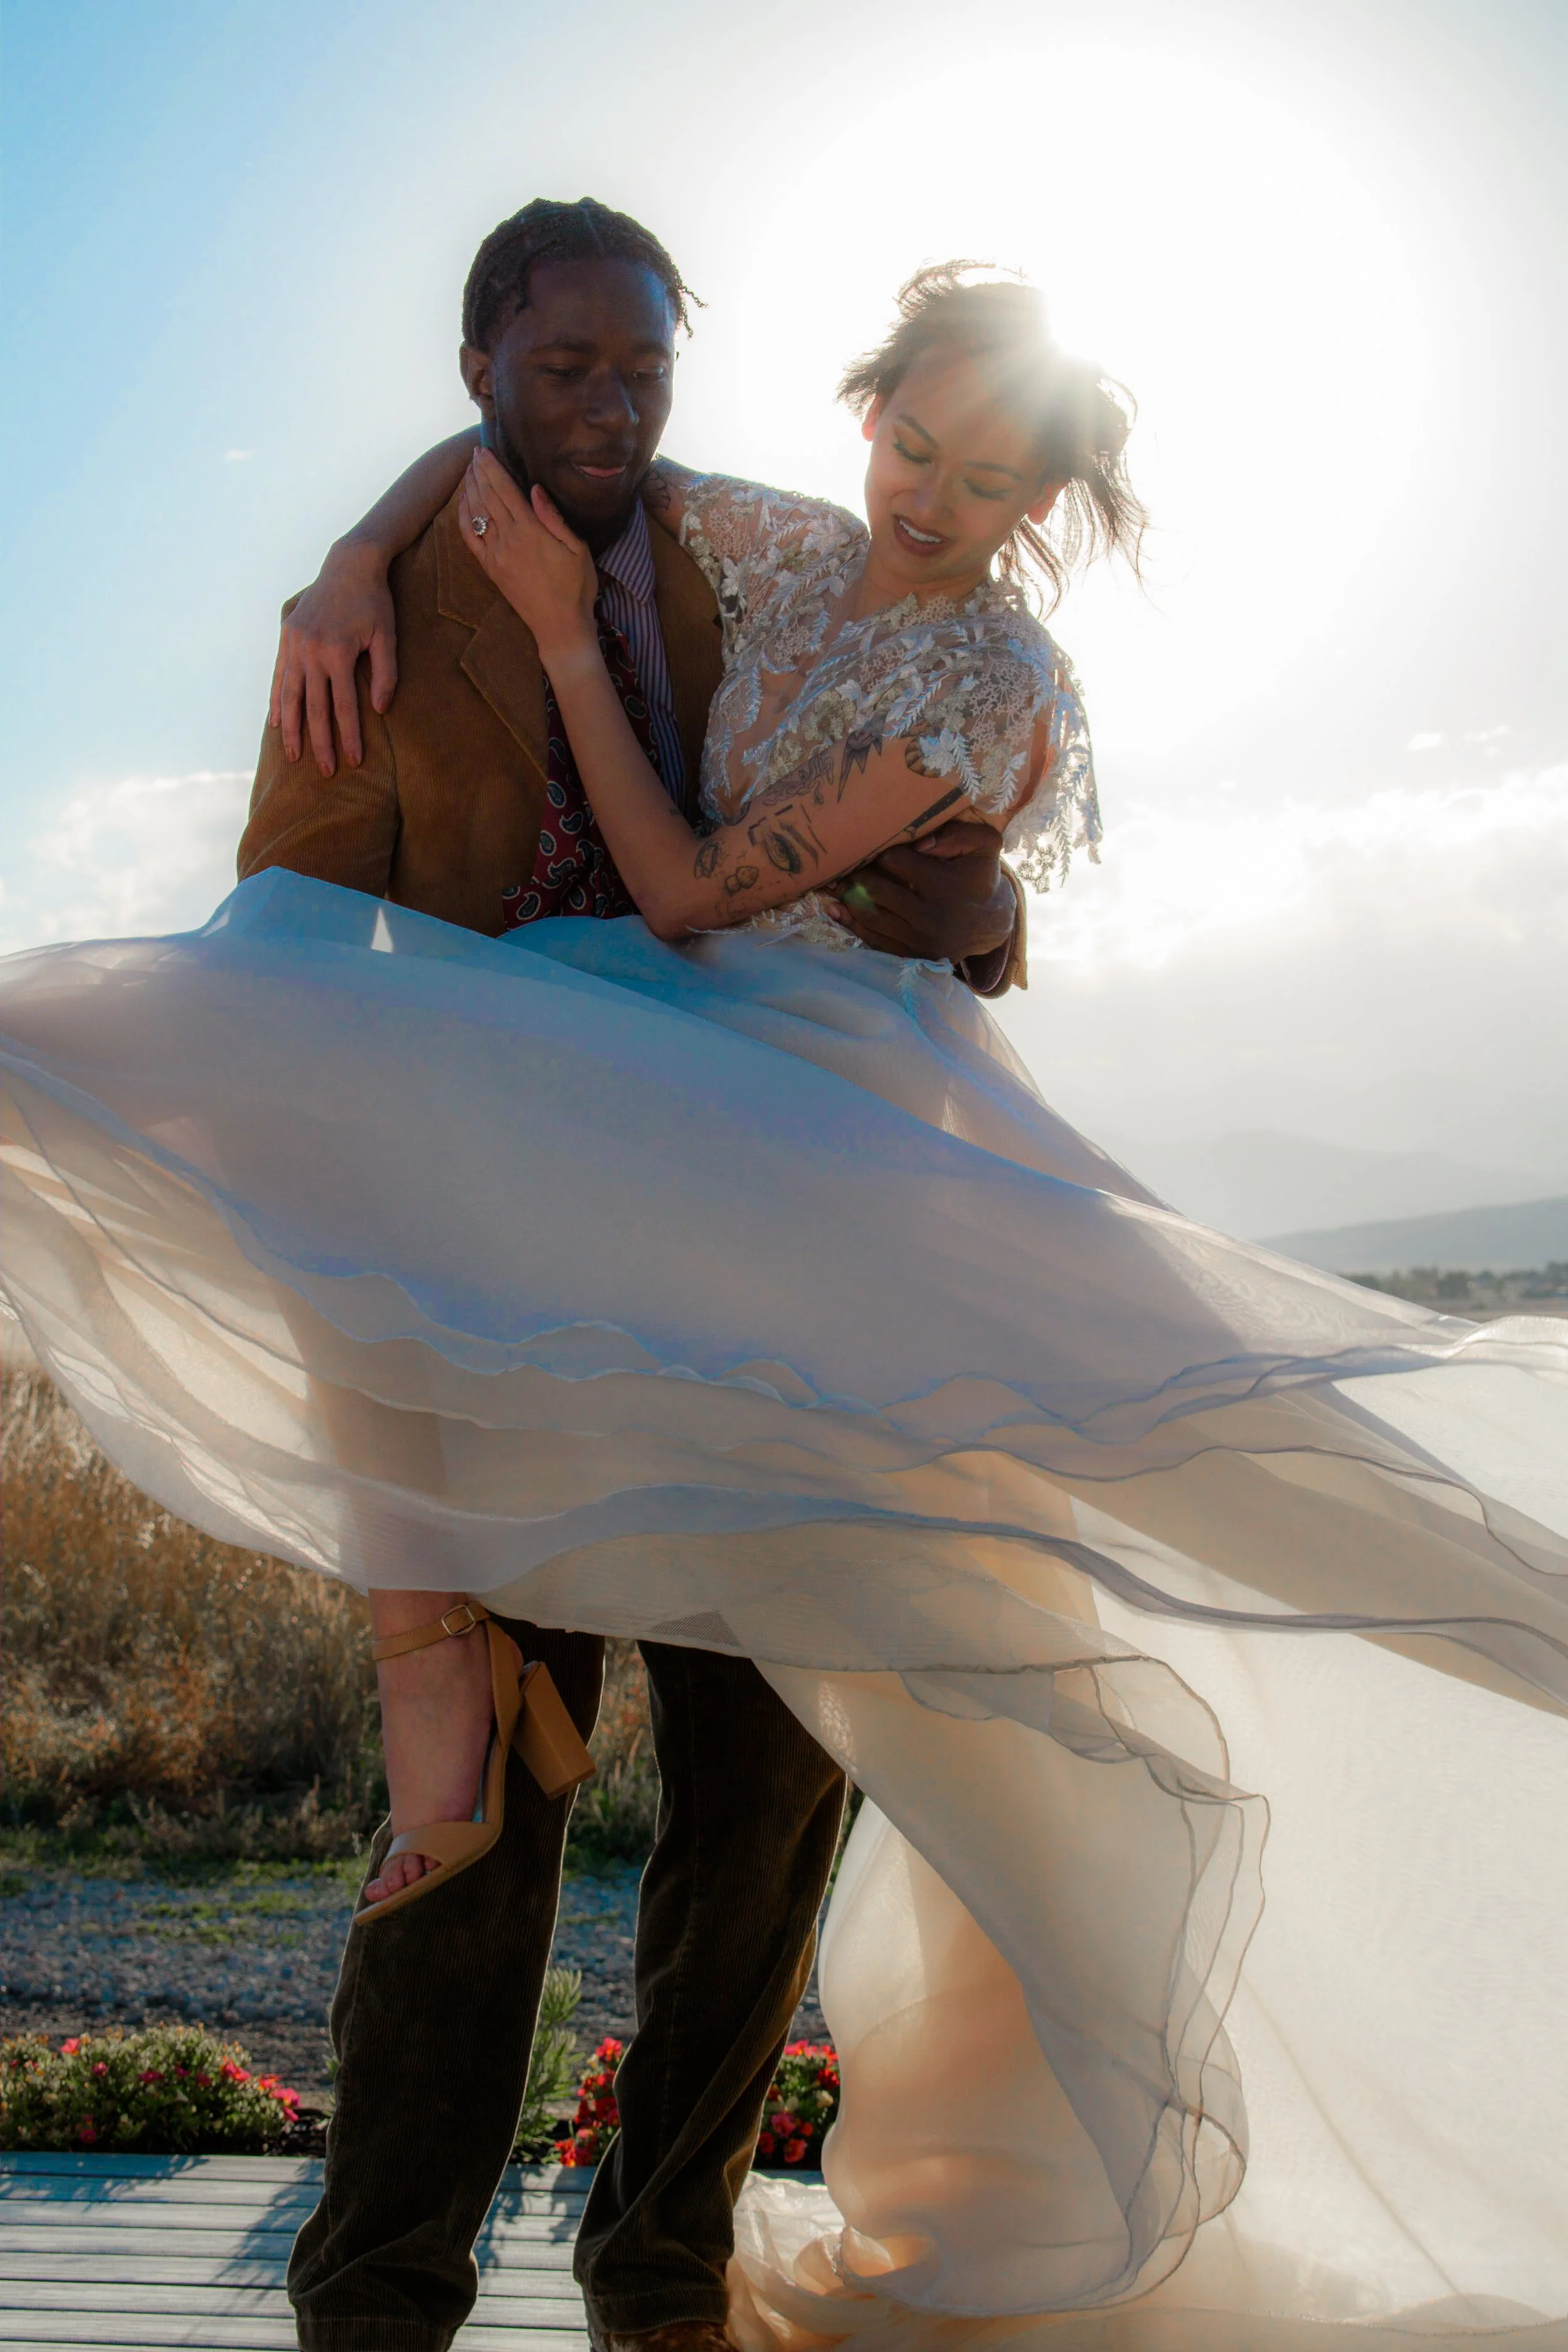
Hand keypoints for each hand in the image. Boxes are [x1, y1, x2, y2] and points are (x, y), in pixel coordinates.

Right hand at [268, 542, 397, 775]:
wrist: (349, 565)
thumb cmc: (375, 603)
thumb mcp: (388, 636)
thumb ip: (385, 674)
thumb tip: (379, 710)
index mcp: (338, 653)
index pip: (343, 707)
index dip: (349, 737)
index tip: (354, 761)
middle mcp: (312, 651)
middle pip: (314, 708)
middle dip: (320, 743)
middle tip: (325, 772)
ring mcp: (295, 644)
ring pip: (290, 696)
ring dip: (291, 729)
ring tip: (293, 756)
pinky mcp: (286, 637)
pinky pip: (279, 676)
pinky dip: (277, 701)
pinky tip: (276, 722)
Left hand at [458, 449, 598, 664]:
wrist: (560, 627)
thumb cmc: (576, 588)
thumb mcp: (577, 549)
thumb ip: (554, 518)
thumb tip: (535, 488)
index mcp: (530, 531)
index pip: (504, 490)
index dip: (492, 468)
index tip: (484, 450)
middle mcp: (507, 540)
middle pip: (487, 497)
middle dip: (479, 472)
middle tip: (474, 454)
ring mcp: (495, 555)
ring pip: (476, 513)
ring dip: (470, 489)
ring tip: (469, 471)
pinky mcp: (490, 568)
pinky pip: (470, 537)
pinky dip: (464, 516)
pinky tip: (464, 502)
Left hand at [828, 819, 1016, 965]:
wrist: (991, 923)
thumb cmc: (981, 877)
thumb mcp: (983, 845)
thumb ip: (956, 834)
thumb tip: (919, 843)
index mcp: (943, 886)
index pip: (895, 861)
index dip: (882, 852)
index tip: (877, 847)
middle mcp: (929, 917)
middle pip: (876, 889)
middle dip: (860, 874)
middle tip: (848, 864)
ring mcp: (919, 940)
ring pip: (870, 916)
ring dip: (849, 899)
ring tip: (838, 884)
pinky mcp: (911, 955)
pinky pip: (873, 940)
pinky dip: (852, 924)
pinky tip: (837, 909)